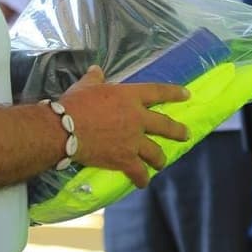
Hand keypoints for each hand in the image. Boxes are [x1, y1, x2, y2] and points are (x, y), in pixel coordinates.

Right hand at [60, 65, 188, 187]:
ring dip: (161, 158)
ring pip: (156, 152)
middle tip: (186, 134)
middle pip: (164, 125)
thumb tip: (96, 69)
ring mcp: (133, 140)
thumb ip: (95, 78)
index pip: (158, 92)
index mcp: (130, 96)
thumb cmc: (76, 104)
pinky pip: (138, 172)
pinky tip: (143, 182)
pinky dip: (142, 178)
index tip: (187, 95)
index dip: (174, 93)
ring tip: (162, 162)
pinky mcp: (124, 159)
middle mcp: (137, 118)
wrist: (65, 129)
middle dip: (177, 131)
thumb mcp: (86, 86)